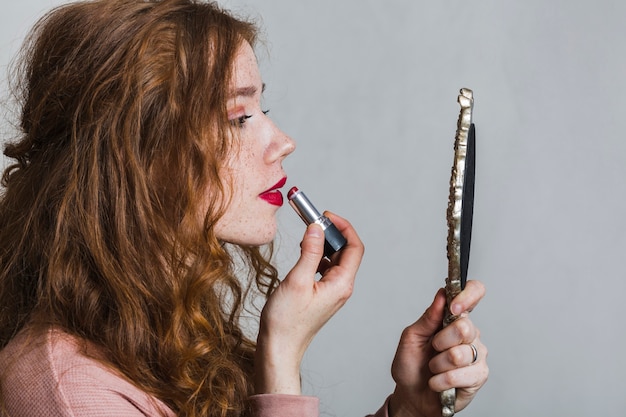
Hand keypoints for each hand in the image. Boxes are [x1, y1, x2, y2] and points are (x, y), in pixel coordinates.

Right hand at [255, 212, 363, 394]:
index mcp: (341, 284)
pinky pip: (325, 268)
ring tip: (306, 235)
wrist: (279, 348)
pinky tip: (303, 253)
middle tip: (312, 220)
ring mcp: (332, 291)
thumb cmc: (286, 322)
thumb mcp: (297, 281)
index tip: (325, 215)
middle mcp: (341, 287)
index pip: (354, 247)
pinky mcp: (321, 294)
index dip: (343, 227)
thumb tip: (317, 228)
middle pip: (346, 251)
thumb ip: (309, 252)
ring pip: (335, 259)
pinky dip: (316, 255)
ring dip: (323, 243)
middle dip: (331, 232)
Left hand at [389, 281, 487, 416]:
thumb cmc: (412, 365)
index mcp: (453, 318)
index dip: (468, 295)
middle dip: (441, 341)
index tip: (454, 307)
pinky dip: (441, 380)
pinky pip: (460, 374)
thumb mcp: (411, 337)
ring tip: (433, 368)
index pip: (474, 293)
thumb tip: (442, 295)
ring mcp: (477, 354)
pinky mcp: (479, 376)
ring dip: (437, 364)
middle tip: (433, 348)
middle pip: (465, 327)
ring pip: (460, 354)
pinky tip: (437, 382)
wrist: (411, 395)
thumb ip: (428, 317)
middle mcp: (469, 333)